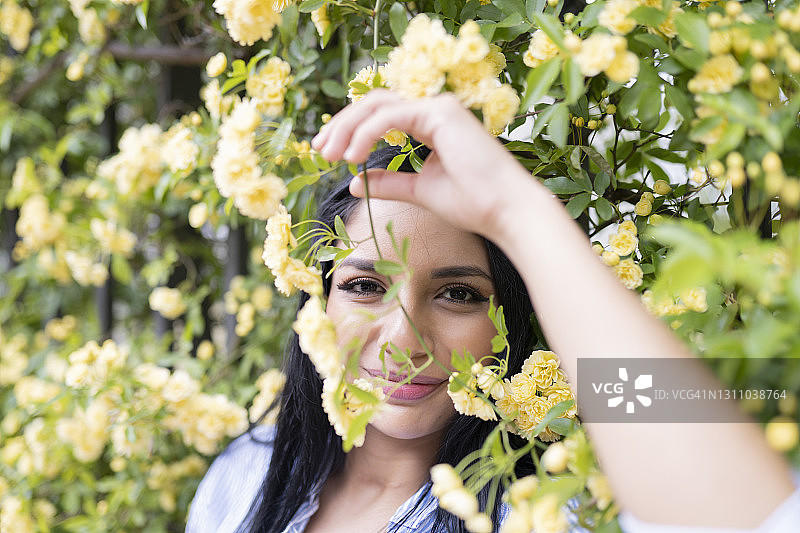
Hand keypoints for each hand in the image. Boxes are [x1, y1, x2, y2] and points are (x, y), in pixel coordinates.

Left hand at [311, 90, 538, 238]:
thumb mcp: (420, 190)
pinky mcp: (440, 112)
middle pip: (374, 103)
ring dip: (347, 127)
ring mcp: (438, 106)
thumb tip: (355, 182)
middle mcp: (434, 108)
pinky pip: (390, 115)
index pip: (381, 114)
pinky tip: (352, 155)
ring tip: (330, 153)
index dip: (350, 129)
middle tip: (319, 149)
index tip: (329, 151)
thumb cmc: (473, 202)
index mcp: (431, 123)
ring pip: (377, 104)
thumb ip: (390, 182)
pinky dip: (366, 132)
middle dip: (341, 124)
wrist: (504, 211)